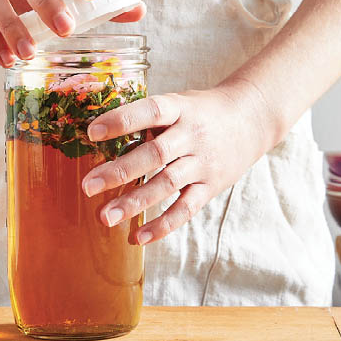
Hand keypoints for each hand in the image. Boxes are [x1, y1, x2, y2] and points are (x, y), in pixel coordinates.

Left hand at [81, 80, 274, 244]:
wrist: (251, 119)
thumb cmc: (201, 111)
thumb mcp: (178, 102)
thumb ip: (148, 118)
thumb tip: (100, 133)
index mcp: (180, 108)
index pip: (150, 111)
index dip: (122, 121)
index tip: (92, 132)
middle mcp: (192, 135)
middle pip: (154, 154)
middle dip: (119, 171)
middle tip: (88, 186)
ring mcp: (203, 163)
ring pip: (166, 184)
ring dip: (134, 203)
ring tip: (105, 217)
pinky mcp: (211, 186)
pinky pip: (186, 209)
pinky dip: (162, 225)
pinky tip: (138, 237)